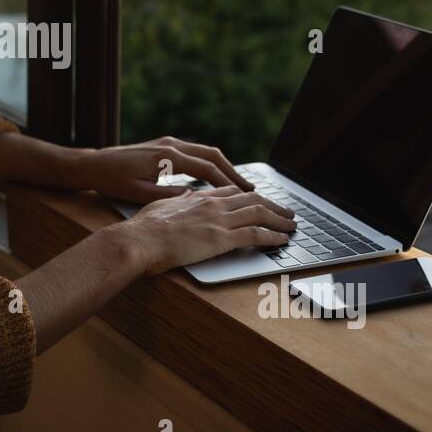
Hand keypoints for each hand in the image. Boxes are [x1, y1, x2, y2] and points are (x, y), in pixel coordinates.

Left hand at [69, 136, 252, 202]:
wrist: (92, 164)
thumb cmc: (113, 181)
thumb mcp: (141, 194)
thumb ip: (169, 196)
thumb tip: (196, 200)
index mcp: (167, 156)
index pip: (207, 168)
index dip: (227, 182)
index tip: (244, 195)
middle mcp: (171, 145)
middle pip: (212, 155)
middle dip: (232, 171)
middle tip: (250, 188)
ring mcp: (167, 143)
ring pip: (204, 151)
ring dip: (222, 166)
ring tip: (237, 184)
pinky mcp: (162, 146)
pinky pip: (193, 153)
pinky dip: (208, 163)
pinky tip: (213, 177)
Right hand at [121, 185, 296, 274]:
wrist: (139, 239)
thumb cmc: (143, 227)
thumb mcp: (159, 204)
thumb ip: (176, 200)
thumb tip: (186, 195)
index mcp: (197, 197)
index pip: (230, 192)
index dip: (248, 196)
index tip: (258, 200)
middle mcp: (212, 204)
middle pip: (251, 199)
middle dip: (272, 204)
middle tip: (286, 211)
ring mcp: (218, 220)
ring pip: (259, 214)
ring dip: (279, 218)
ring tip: (292, 224)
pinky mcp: (221, 238)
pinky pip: (255, 235)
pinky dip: (273, 236)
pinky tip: (282, 239)